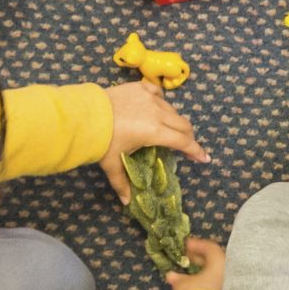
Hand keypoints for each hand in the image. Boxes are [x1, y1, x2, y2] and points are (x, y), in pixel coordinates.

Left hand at [99, 81, 209, 205]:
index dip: (196, 151)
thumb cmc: (101, 140)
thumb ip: (122, 182)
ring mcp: (149, 98)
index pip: (184, 142)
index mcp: (155, 132)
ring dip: (174, 121)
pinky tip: (154, 108)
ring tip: (167, 130)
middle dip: (188, 137)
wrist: (84, 114)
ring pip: (172, 110)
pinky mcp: (140, 88)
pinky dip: (161, 102)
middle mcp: (158, 113)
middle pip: (183, 125)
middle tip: (186, 146)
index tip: (204, 158)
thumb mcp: (112, 163)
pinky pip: (158, 94)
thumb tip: (126, 201)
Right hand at [167, 236, 226, 289]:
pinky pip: (218, 283)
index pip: (210, 248)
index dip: (196, 245)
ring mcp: (230, 285)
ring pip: (217, 272)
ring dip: (203, 270)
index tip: (184, 245)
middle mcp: (229, 271)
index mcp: (220, 263)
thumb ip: (177, 278)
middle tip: (185, 257)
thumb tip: (170, 275)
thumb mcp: (183, 285)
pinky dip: (208, 281)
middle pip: (215, 260)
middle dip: (199, 258)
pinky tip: (196, 285)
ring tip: (188, 272)